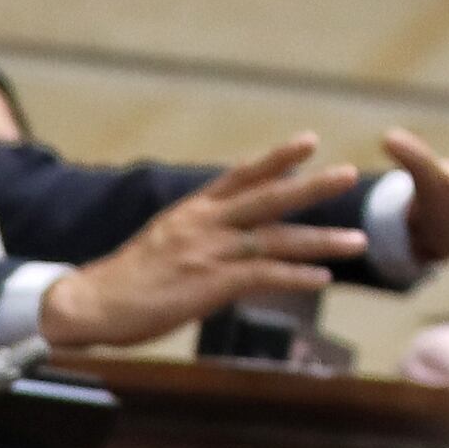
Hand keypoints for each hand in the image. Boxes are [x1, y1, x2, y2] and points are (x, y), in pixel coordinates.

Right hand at [37, 136, 364, 352]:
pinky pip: (264, 277)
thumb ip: (196, 236)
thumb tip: (224, 242)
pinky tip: (322, 279)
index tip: (309, 142)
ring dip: (320, 240)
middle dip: (312, 187)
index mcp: (191, 212)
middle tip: (351, 175)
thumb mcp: (161, 244)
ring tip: (357, 241)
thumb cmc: (124, 282)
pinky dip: (296, 277)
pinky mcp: (209, 284)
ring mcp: (207, 253)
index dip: (276, 159)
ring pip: (275, 240)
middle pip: (267, 199)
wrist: (91, 304)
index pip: (240, 176)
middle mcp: (203, 225)